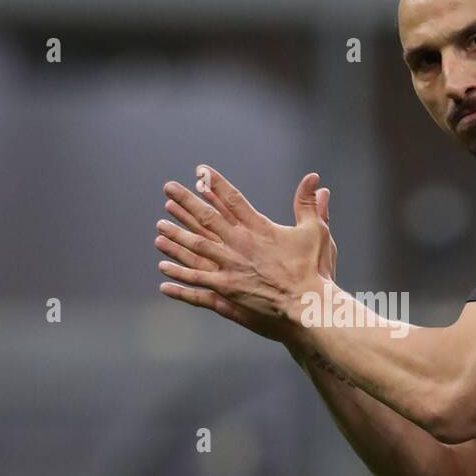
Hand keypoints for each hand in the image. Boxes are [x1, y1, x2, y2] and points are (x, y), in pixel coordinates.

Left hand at [155, 166, 335, 342]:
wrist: (307, 304)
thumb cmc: (313, 269)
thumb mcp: (316, 231)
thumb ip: (309, 205)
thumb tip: (315, 180)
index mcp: (259, 228)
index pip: (232, 199)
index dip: (215, 184)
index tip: (201, 171)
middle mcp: (240, 243)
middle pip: (207, 218)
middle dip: (186, 202)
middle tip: (168, 188)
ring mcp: (230, 266)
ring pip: (196, 246)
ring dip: (176, 235)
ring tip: (159, 225)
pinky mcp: (226, 289)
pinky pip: (197, 280)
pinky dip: (179, 274)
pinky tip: (163, 268)